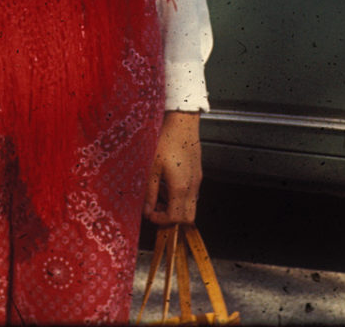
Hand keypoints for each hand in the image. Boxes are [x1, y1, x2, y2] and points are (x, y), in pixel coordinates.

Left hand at [146, 110, 201, 224]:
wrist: (182, 124)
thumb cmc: (165, 142)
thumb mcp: (152, 167)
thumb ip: (150, 191)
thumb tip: (146, 210)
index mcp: (180, 187)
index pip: (175, 217)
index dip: (161, 220)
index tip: (149, 214)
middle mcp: (192, 187)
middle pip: (188, 217)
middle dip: (171, 218)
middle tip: (156, 209)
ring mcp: (197, 181)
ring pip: (191, 206)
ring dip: (175, 206)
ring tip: (159, 192)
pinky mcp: (198, 174)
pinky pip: (192, 194)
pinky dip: (180, 196)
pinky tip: (167, 182)